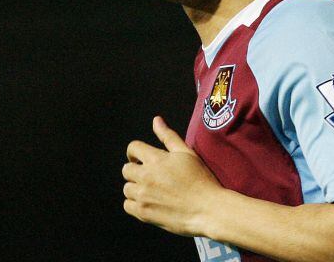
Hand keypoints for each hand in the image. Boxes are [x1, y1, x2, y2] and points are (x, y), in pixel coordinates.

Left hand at [122, 116, 221, 235]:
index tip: (141, 158)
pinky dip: (135, 203)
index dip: (135, 152)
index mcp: (156, 159)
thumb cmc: (200, 178)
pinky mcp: (143, 213)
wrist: (207, 209)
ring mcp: (143, 196)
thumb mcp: (187, 153)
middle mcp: (146, 176)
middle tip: (150, 176)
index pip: (133, 148)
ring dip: (136, 187)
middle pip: (126, 170)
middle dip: (136, 170)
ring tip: (152, 190)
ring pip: (127, 188)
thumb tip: (156, 120)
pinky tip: (150, 202)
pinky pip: (128, 205)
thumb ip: (168, 136)